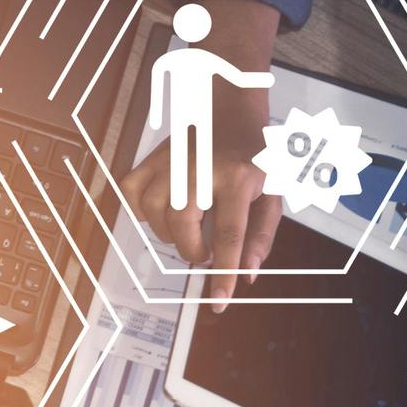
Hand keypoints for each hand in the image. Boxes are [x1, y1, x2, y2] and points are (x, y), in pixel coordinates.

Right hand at [120, 0, 282, 307]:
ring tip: (190, 227)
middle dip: (196, 252)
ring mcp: (169, 163)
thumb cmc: (255, 152)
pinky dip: (145, 213)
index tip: (219, 302)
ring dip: (173, 234)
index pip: (230, 235)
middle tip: (207, 252)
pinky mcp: (149, 159)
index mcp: (238, 177)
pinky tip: (165, 210)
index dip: (224, 273)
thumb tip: (247, 275)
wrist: (230, 105)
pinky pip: (133, 198)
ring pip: (156, 219)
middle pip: (185, 230)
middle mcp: (200, 169)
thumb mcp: (272, 192)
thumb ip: (262, 235)